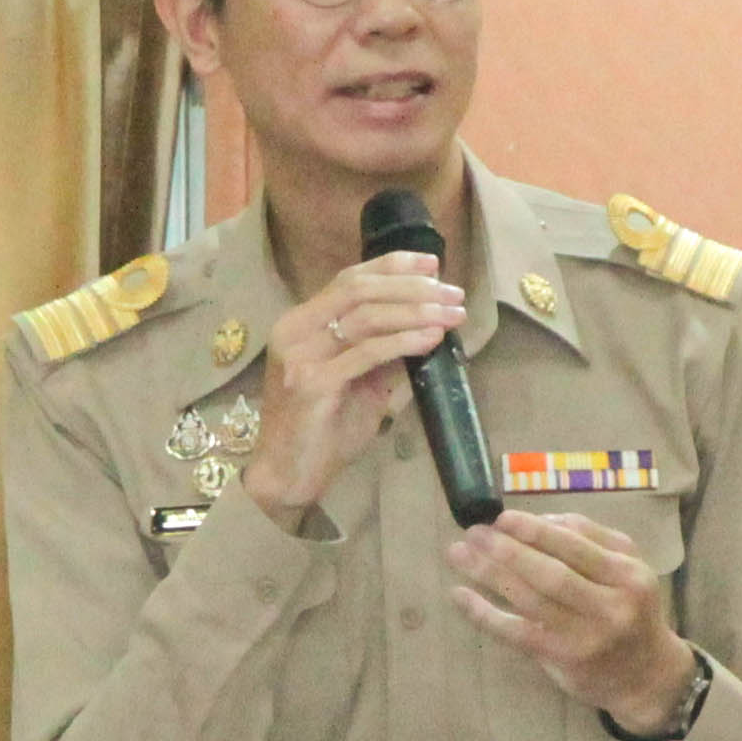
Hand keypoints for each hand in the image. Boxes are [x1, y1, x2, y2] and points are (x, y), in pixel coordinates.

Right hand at [242, 256, 468, 519]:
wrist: (288, 476)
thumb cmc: (323, 432)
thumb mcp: (358, 383)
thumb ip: (382, 353)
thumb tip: (428, 327)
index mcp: (301, 323)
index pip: (349, 279)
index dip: (392, 266)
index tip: (433, 264)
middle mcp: (295, 330)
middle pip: (360, 290)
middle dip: (413, 287)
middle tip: (453, 294)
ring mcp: (301, 355)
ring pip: (366, 316)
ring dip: (416, 311)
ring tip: (453, 315)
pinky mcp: (313, 382)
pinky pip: (367, 352)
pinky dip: (404, 341)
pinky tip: (431, 339)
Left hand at [447, 510, 692, 731]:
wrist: (647, 677)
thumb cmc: (630, 610)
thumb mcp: (628, 569)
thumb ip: (592, 539)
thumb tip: (539, 520)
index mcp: (627, 575)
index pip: (576, 546)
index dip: (535, 531)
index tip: (502, 518)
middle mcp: (610, 606)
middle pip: (551, 573)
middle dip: (507, 550)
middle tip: (474, 532)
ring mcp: (585, 637)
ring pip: (530, 600)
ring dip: (489, 574)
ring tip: (459, 554)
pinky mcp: (562, 660)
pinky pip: (516, 633)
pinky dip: (484, 613)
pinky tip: (460, 595)